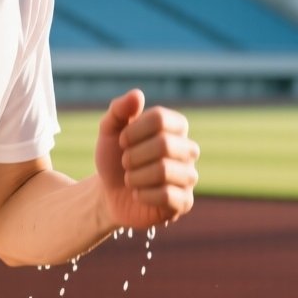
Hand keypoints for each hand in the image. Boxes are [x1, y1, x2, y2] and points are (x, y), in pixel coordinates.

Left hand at [94, 88, 199, 229]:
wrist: (110, 194)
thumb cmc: (114, 158)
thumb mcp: (109, 131)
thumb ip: (119, 110)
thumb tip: (137, 94)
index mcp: (175, 127)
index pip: (160, 118)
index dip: (133, 130)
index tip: (122, 141)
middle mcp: (188, 150)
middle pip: (164, 144)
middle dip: (133, 156)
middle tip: (125, 163)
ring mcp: (189, 176)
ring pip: (164, 171)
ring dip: (135, 176)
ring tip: (130, 179)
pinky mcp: (185, 202)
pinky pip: (166, 195)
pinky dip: (143, 194)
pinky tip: (138, 195)